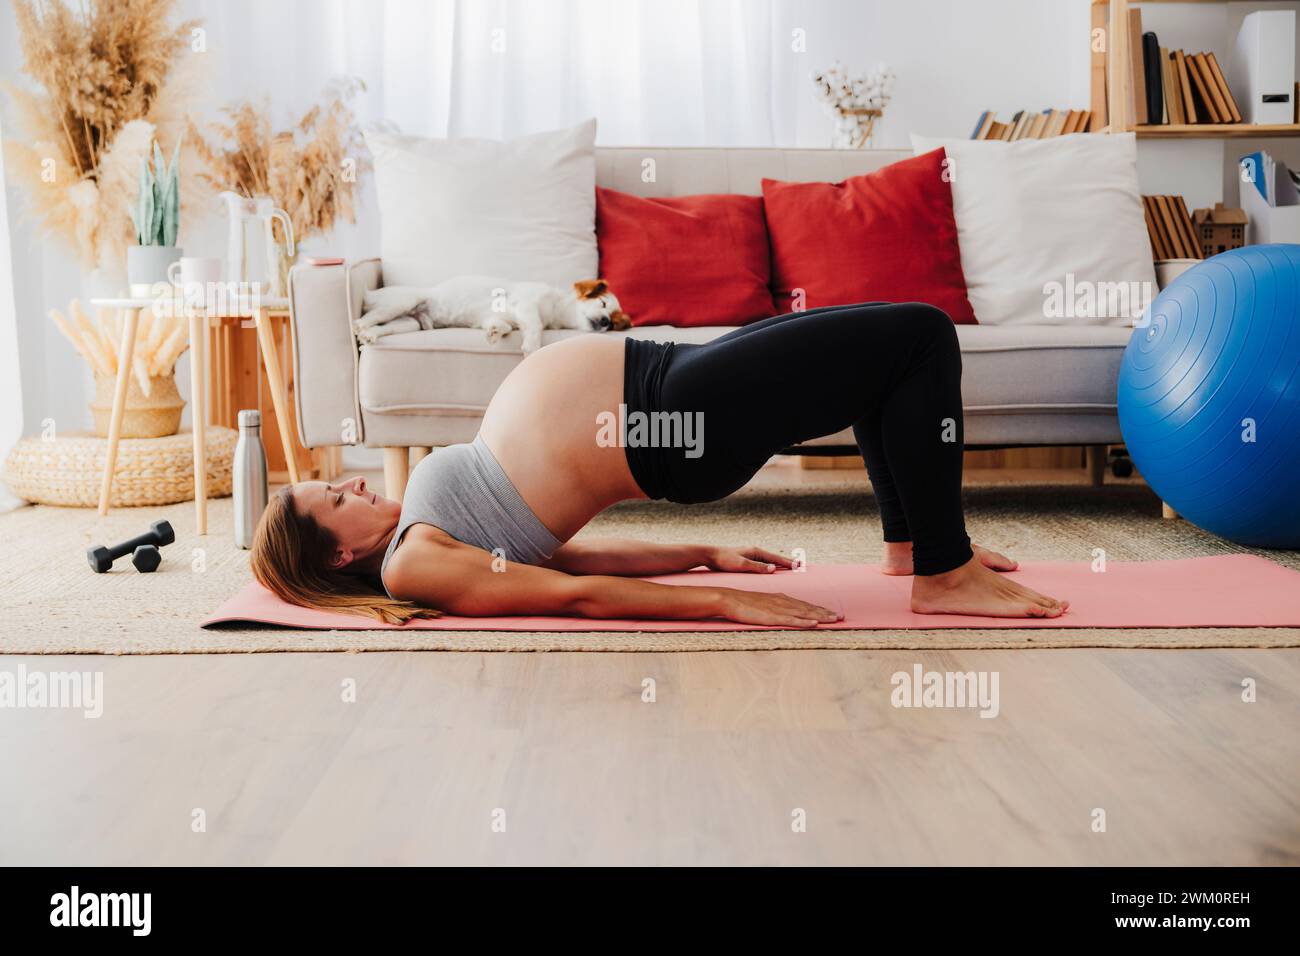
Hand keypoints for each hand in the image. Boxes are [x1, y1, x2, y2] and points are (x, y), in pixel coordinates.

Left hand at [705, 546, 793, 573]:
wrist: (710, 555)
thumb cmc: (724, 560)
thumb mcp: (741, 565)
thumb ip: (757, 567)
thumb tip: (774, 568)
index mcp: (756, 552)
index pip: (776, 558)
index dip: (788, 563)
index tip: (800, 566)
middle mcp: (755, 552)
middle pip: (775, 558)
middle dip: (788, 562)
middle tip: (801, 565)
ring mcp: (751, 556)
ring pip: (770, 560)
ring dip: (780, 564)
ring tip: (791, 567)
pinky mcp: (746, 560)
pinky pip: (763, 563)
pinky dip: (771, 565)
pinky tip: (772, 569)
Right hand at [715, 588, 840, 627]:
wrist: (729, 599)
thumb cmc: (744, 603)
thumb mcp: (763, 602)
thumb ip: (775, 606)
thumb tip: (784, 612)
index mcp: (781, 599)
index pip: (804, 604)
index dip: (819, 609)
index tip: (833, 613)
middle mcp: (783, 602)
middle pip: (808, 608)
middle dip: (826, 612)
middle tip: (842, 617)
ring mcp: (778, 609)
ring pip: (804, 613)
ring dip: (820, 616)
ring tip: (834, 620)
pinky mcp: (772, 617)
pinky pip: (791, 620)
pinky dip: (804, 621)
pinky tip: (814, 624)